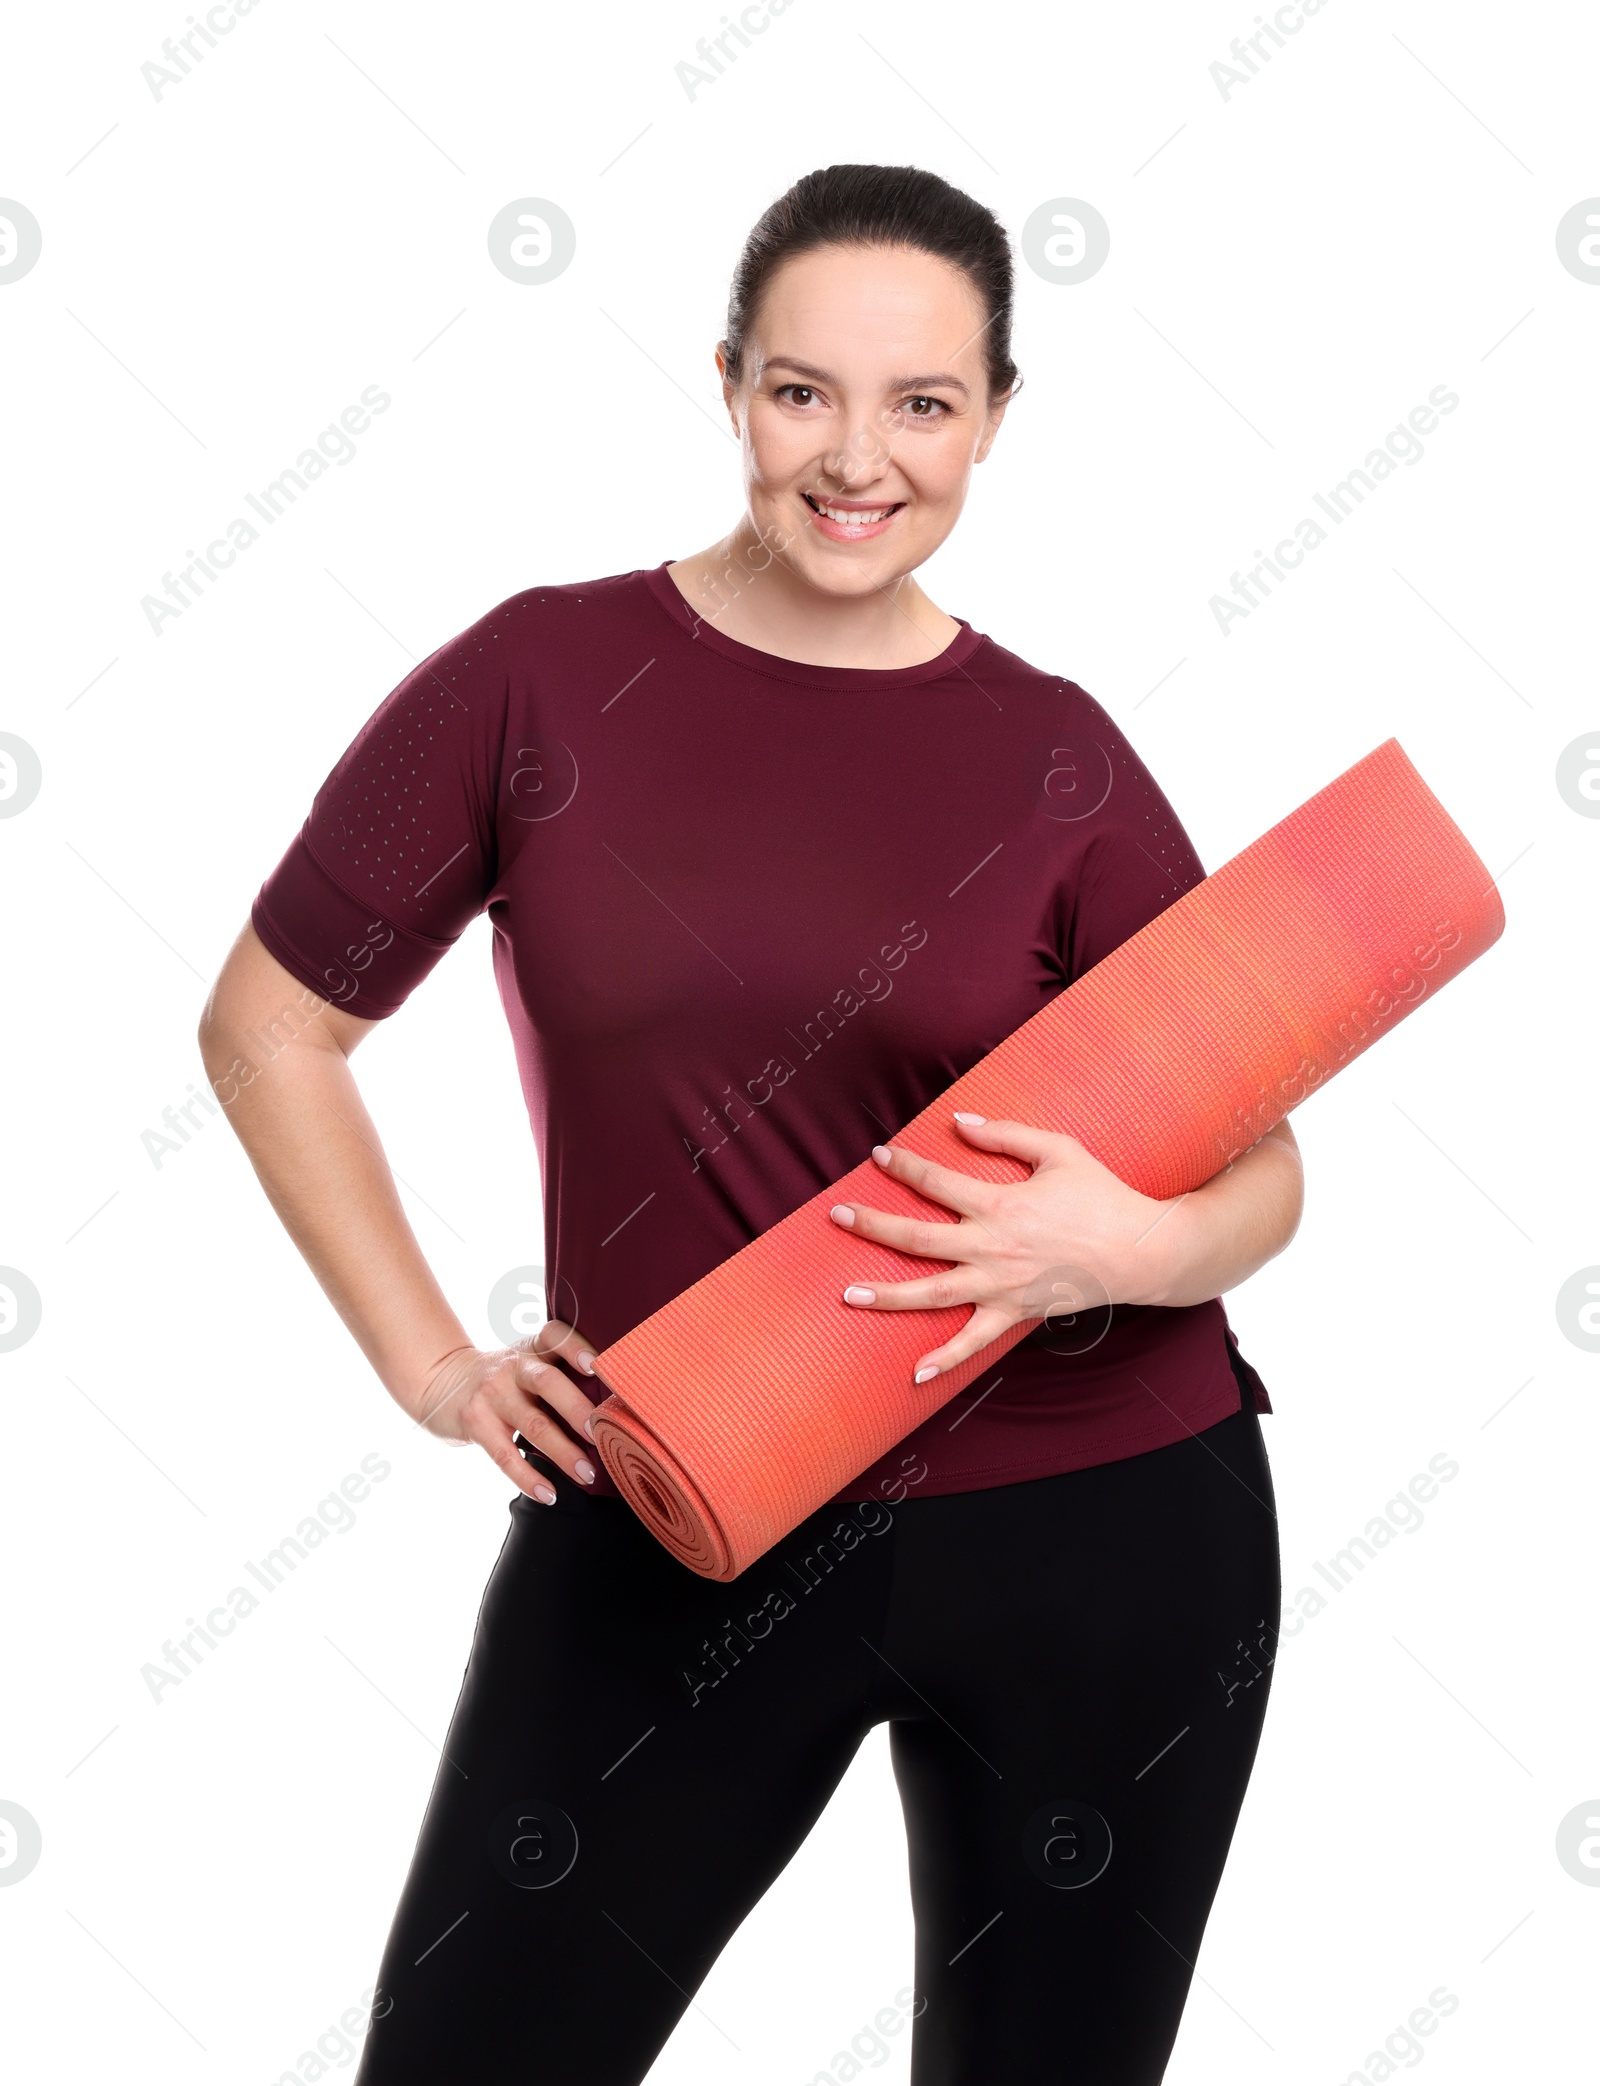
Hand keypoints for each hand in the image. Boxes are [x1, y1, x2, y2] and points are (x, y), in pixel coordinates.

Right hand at [415, 1319, 604, 1503]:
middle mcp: (513, 1366)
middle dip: (577, 1409)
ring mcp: (492, 1394)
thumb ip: (560, 1373)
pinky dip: (528, 1478)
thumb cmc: (504, 1378)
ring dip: (563, 1452)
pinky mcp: (476, 1422)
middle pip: (548, 1383)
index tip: (597, 1366)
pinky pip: (505, 1455)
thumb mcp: (527, 1361)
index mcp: (532, 1348)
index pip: (555, 1336)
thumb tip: (613, 1407)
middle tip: (601, 1432)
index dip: (576, 1347)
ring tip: (587, 1473)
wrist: (443, 1381)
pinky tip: (549, 1494)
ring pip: (532, 1424)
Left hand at [829, 1113, 1180, 1382]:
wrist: (1142, 1251)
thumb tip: (959, 1121)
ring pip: (932, 1292)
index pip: (937, 1182)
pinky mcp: (1015, 1314)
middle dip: (873, 1226)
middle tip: (837, 1215)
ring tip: (847, 1294)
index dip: (904, 1167)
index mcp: (1000, 1204)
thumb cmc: (1102, 1195)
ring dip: (887, 1294)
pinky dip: (944, 1359)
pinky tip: (914, 1373)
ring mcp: (1000, 1286)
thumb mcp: (1058, 1150)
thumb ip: (1005, 1134)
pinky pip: (973, 1342)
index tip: (878, 1155)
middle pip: (918, 1238)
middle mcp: (991, 1247)